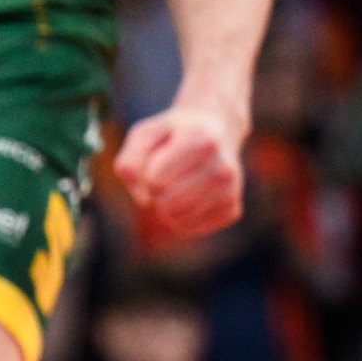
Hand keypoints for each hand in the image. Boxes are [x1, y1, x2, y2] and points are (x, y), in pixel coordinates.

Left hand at [114, 102, 244, 242]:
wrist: (216, 131)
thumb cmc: (172, 134)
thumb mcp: (144, 135)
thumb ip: (129, 163)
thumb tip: (144, 201)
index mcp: (202, 141)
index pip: (155, 180)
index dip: (145, 175)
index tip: (155, 161)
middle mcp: (223, 167)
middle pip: (166, 203)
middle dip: (154, 194)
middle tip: (162, 177)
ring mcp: (231, 191)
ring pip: (177, 219)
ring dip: (163, 207)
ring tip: (173, 186)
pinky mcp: (233, 211)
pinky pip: (189, 229)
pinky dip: (177, 218)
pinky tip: (185, 198)